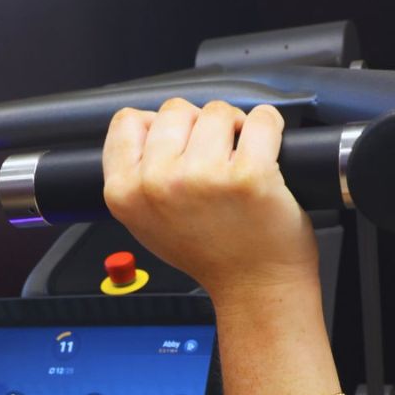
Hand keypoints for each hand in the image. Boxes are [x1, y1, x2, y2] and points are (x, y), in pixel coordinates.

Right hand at [102, 98, 320, 307]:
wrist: (251, 284)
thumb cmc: (206, 252)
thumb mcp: (145, 221)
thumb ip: (136, 175)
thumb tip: (147, 125)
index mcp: (124, 193)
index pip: (127, 121)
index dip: (157, 130)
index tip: (177, 150)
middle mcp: (157, 184)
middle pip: (175, 110)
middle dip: (198, 128)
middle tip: (212, 163)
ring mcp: (201, 178)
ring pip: (217, 111)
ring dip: (234, 129)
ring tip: (237, 165)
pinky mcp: (248, 175)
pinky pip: (261, 119)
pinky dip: (269, 130)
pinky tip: (265, 158)